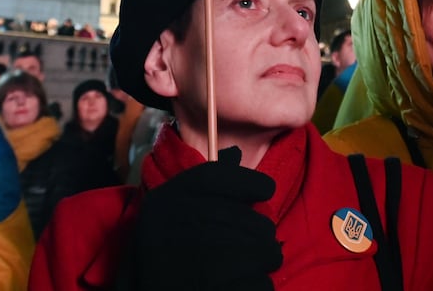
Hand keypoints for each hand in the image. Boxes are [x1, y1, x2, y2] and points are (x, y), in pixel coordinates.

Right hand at [129, 146, 280, 289]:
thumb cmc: (167, 255)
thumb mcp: (172, 215)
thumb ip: (203, 189)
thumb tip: (236, 153)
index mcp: (165, 203)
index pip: (213, 177)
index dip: (248, 181)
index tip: (267, 189)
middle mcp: (176, 226)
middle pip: (248, 219)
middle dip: (263, 234)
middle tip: (261, 244)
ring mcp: (193, 261)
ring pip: (262, 251)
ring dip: (263, 260)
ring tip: (249, 265)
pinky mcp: (208, 288)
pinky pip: (260, 283)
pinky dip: (256, 285)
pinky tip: (240, 283)